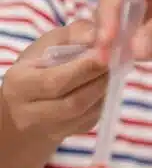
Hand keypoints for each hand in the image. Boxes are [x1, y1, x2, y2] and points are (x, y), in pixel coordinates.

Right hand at [0, 21, 108, 141]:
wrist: (28, 103)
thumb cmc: (39, 66)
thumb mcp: (48, 44)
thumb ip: (73, 34)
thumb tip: (101, 35)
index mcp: (20, 84)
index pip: (54, 81)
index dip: (85, 69)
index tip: (107, 54)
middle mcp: (30, 113)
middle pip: (74, 102)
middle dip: (100, 79)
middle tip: (116, 60)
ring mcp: (51, 128)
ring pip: (87, 112)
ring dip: (105, 89)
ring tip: (112, 69)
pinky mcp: (71, 133)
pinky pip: (94, 117)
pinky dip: (104, 99)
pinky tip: (105, 84)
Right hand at [94, 0, 151, 61]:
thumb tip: (133, 51)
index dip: (107, 14)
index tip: (107, 40)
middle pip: (115, 3)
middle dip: (111, 30)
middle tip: (105, 58)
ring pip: (126, 20)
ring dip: (124, 41)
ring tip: (122, 62)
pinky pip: (142, 30)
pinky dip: (141, 45)